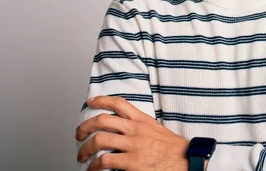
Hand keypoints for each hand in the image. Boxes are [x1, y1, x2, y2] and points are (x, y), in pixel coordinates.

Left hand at [75, 96, 189, 170]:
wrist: (186, 161)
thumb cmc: (172, 148)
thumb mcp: (156, 129)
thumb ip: (140, 125)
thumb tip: (123, 127)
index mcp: (142, 120)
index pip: (118, 103)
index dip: (101, 100)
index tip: (90, 102)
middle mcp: (136, 130)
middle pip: (102, 121)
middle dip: (84, 127)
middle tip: (79, 135)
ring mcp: (133, 146)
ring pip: (99, 140)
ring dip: (85, 148)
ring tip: (81, 155)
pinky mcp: (132, 163)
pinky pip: (105, 160)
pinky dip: (94, 165)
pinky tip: (93, 169)